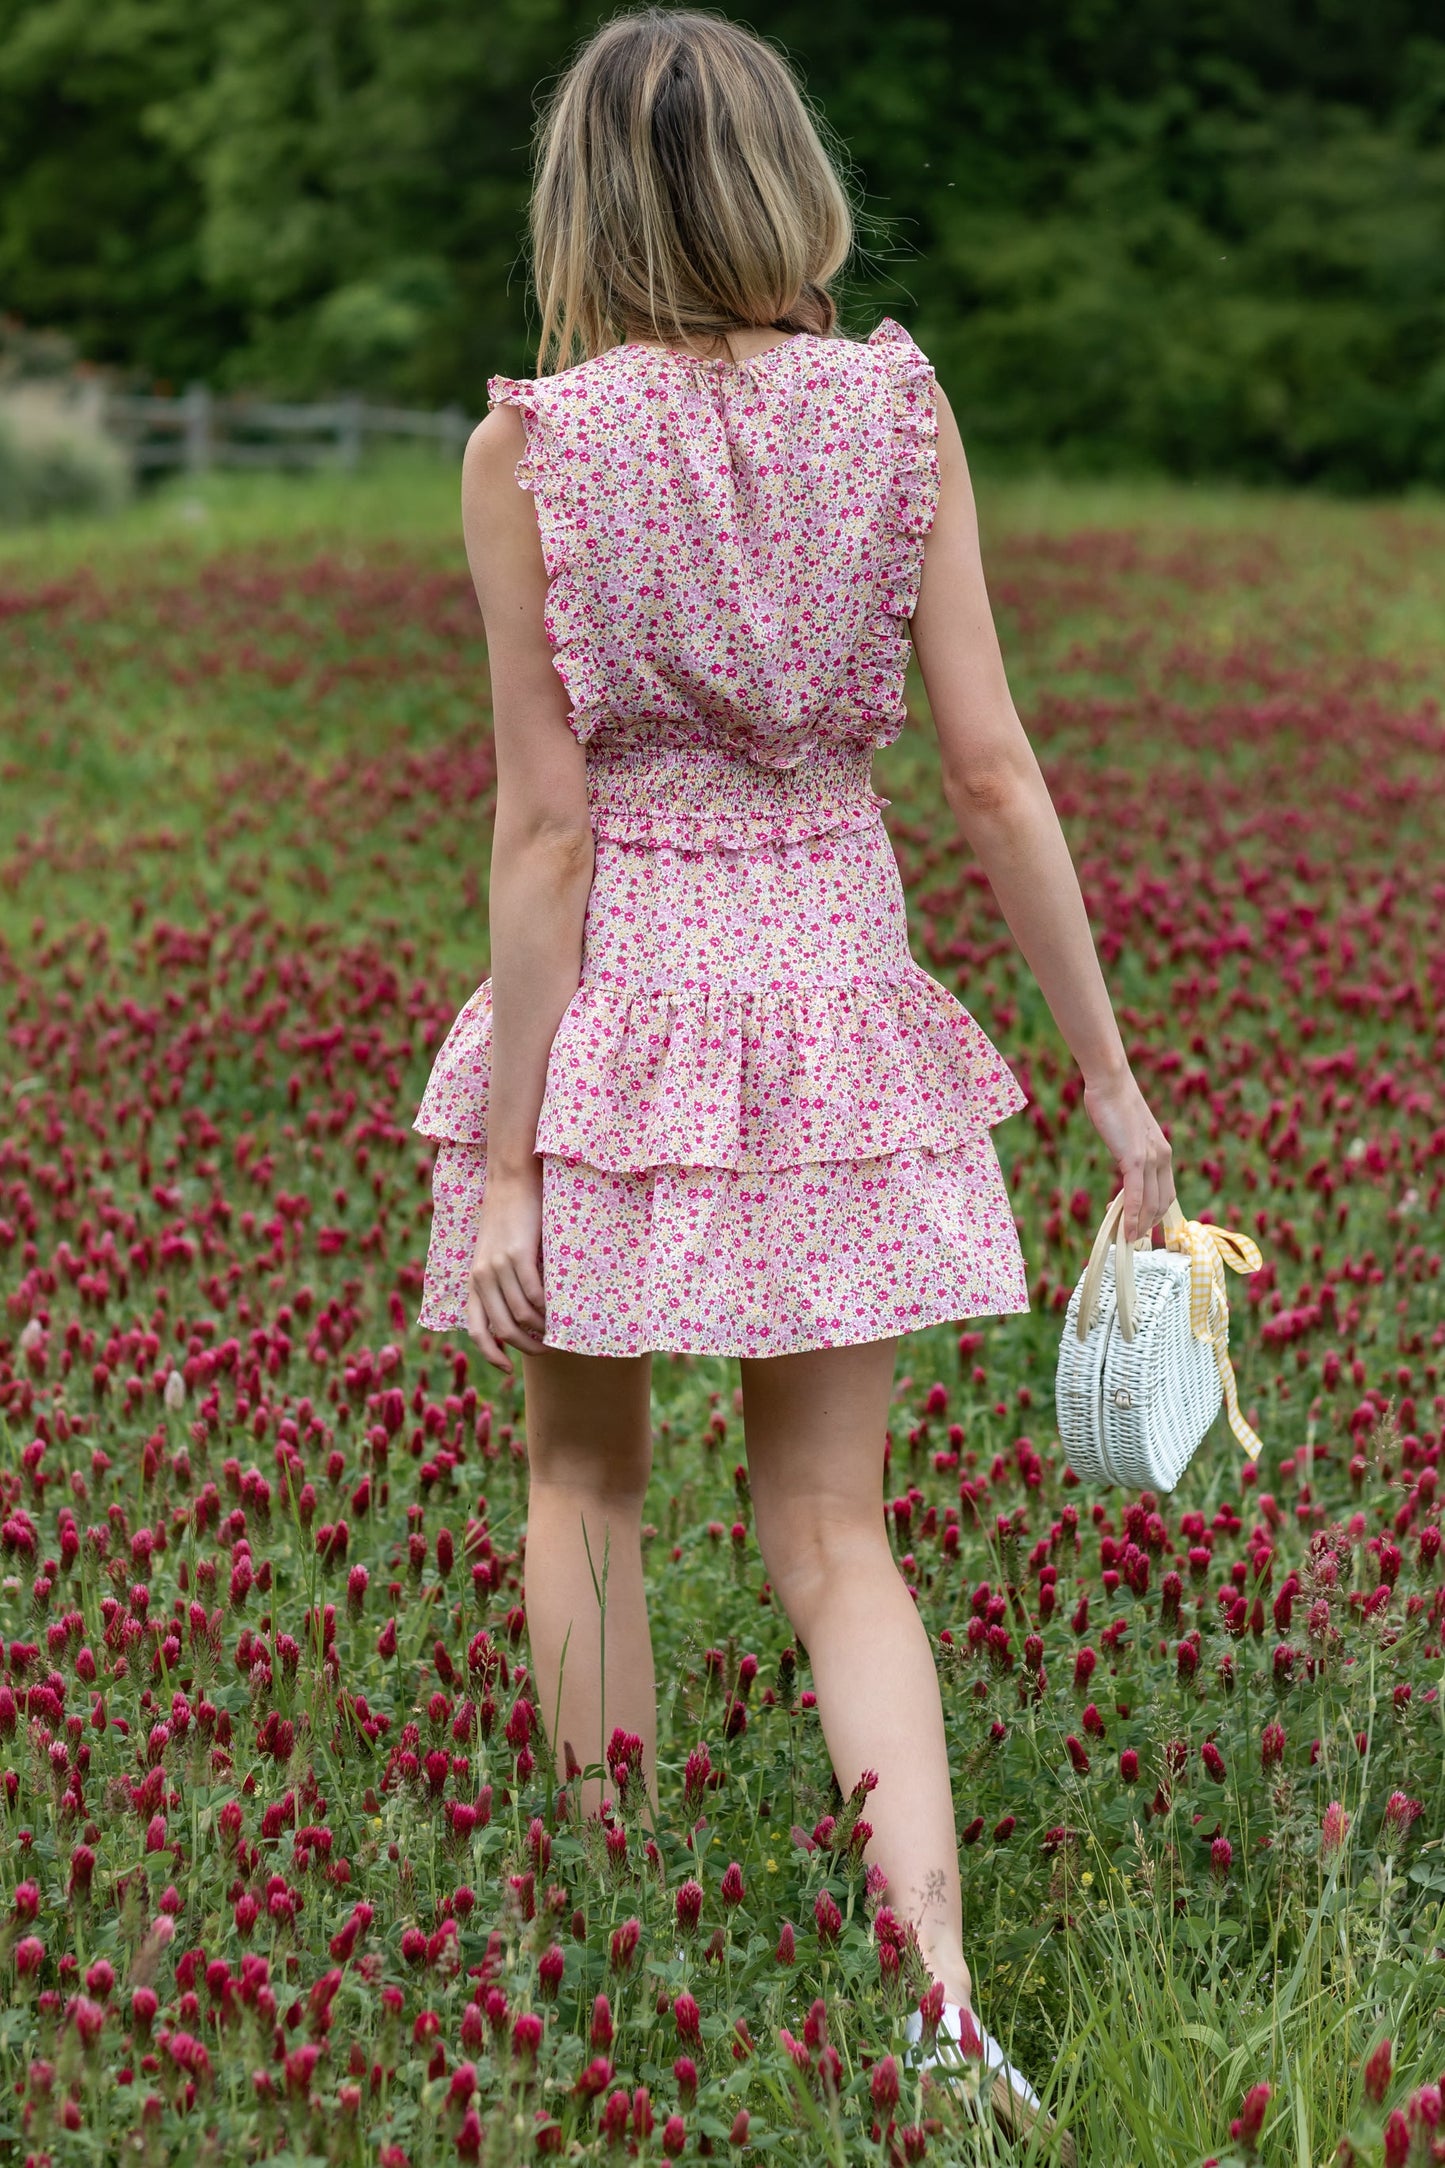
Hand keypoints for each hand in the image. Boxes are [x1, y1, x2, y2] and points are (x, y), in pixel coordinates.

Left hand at [465, 1166, 546, 1377]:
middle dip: (527, 1347)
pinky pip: (534, 1293)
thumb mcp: (494, 1256)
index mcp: (473, 1282)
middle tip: (547, 1348)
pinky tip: (558, 1307)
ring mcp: (499, 1266)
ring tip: (558, 1329)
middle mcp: (481, 1278)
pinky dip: (548, 1307)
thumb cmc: (508, 1220)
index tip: (508, 1370)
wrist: (510, 1181)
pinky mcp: (518, 1254)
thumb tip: (522, 1316)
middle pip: (504, 1330)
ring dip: (542, 1329)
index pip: (477, 1331)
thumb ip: (501, 1284)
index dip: (491, 1356)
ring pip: (522, 1315)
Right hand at [1082, 1067, 1175, 1243]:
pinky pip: (1135, 1194)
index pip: (1166, 1192)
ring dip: (1139, 1225)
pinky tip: (1124, 1228)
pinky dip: (1131, 1215)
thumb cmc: (1113, 1102)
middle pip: (1162, 1202)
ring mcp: (1150, 1159)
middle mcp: (1162, 1157)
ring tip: (1127, 1240)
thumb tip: (1125, 1162)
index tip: (1143, 1226)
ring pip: (1150, 1203)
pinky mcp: (1135, 1158)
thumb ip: (1131, 1150)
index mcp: (1162, 1151)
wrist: (1111, 1082)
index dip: (1155, 1213)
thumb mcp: (1128, 1132)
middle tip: (1134, 1239)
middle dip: (1149, 1225)